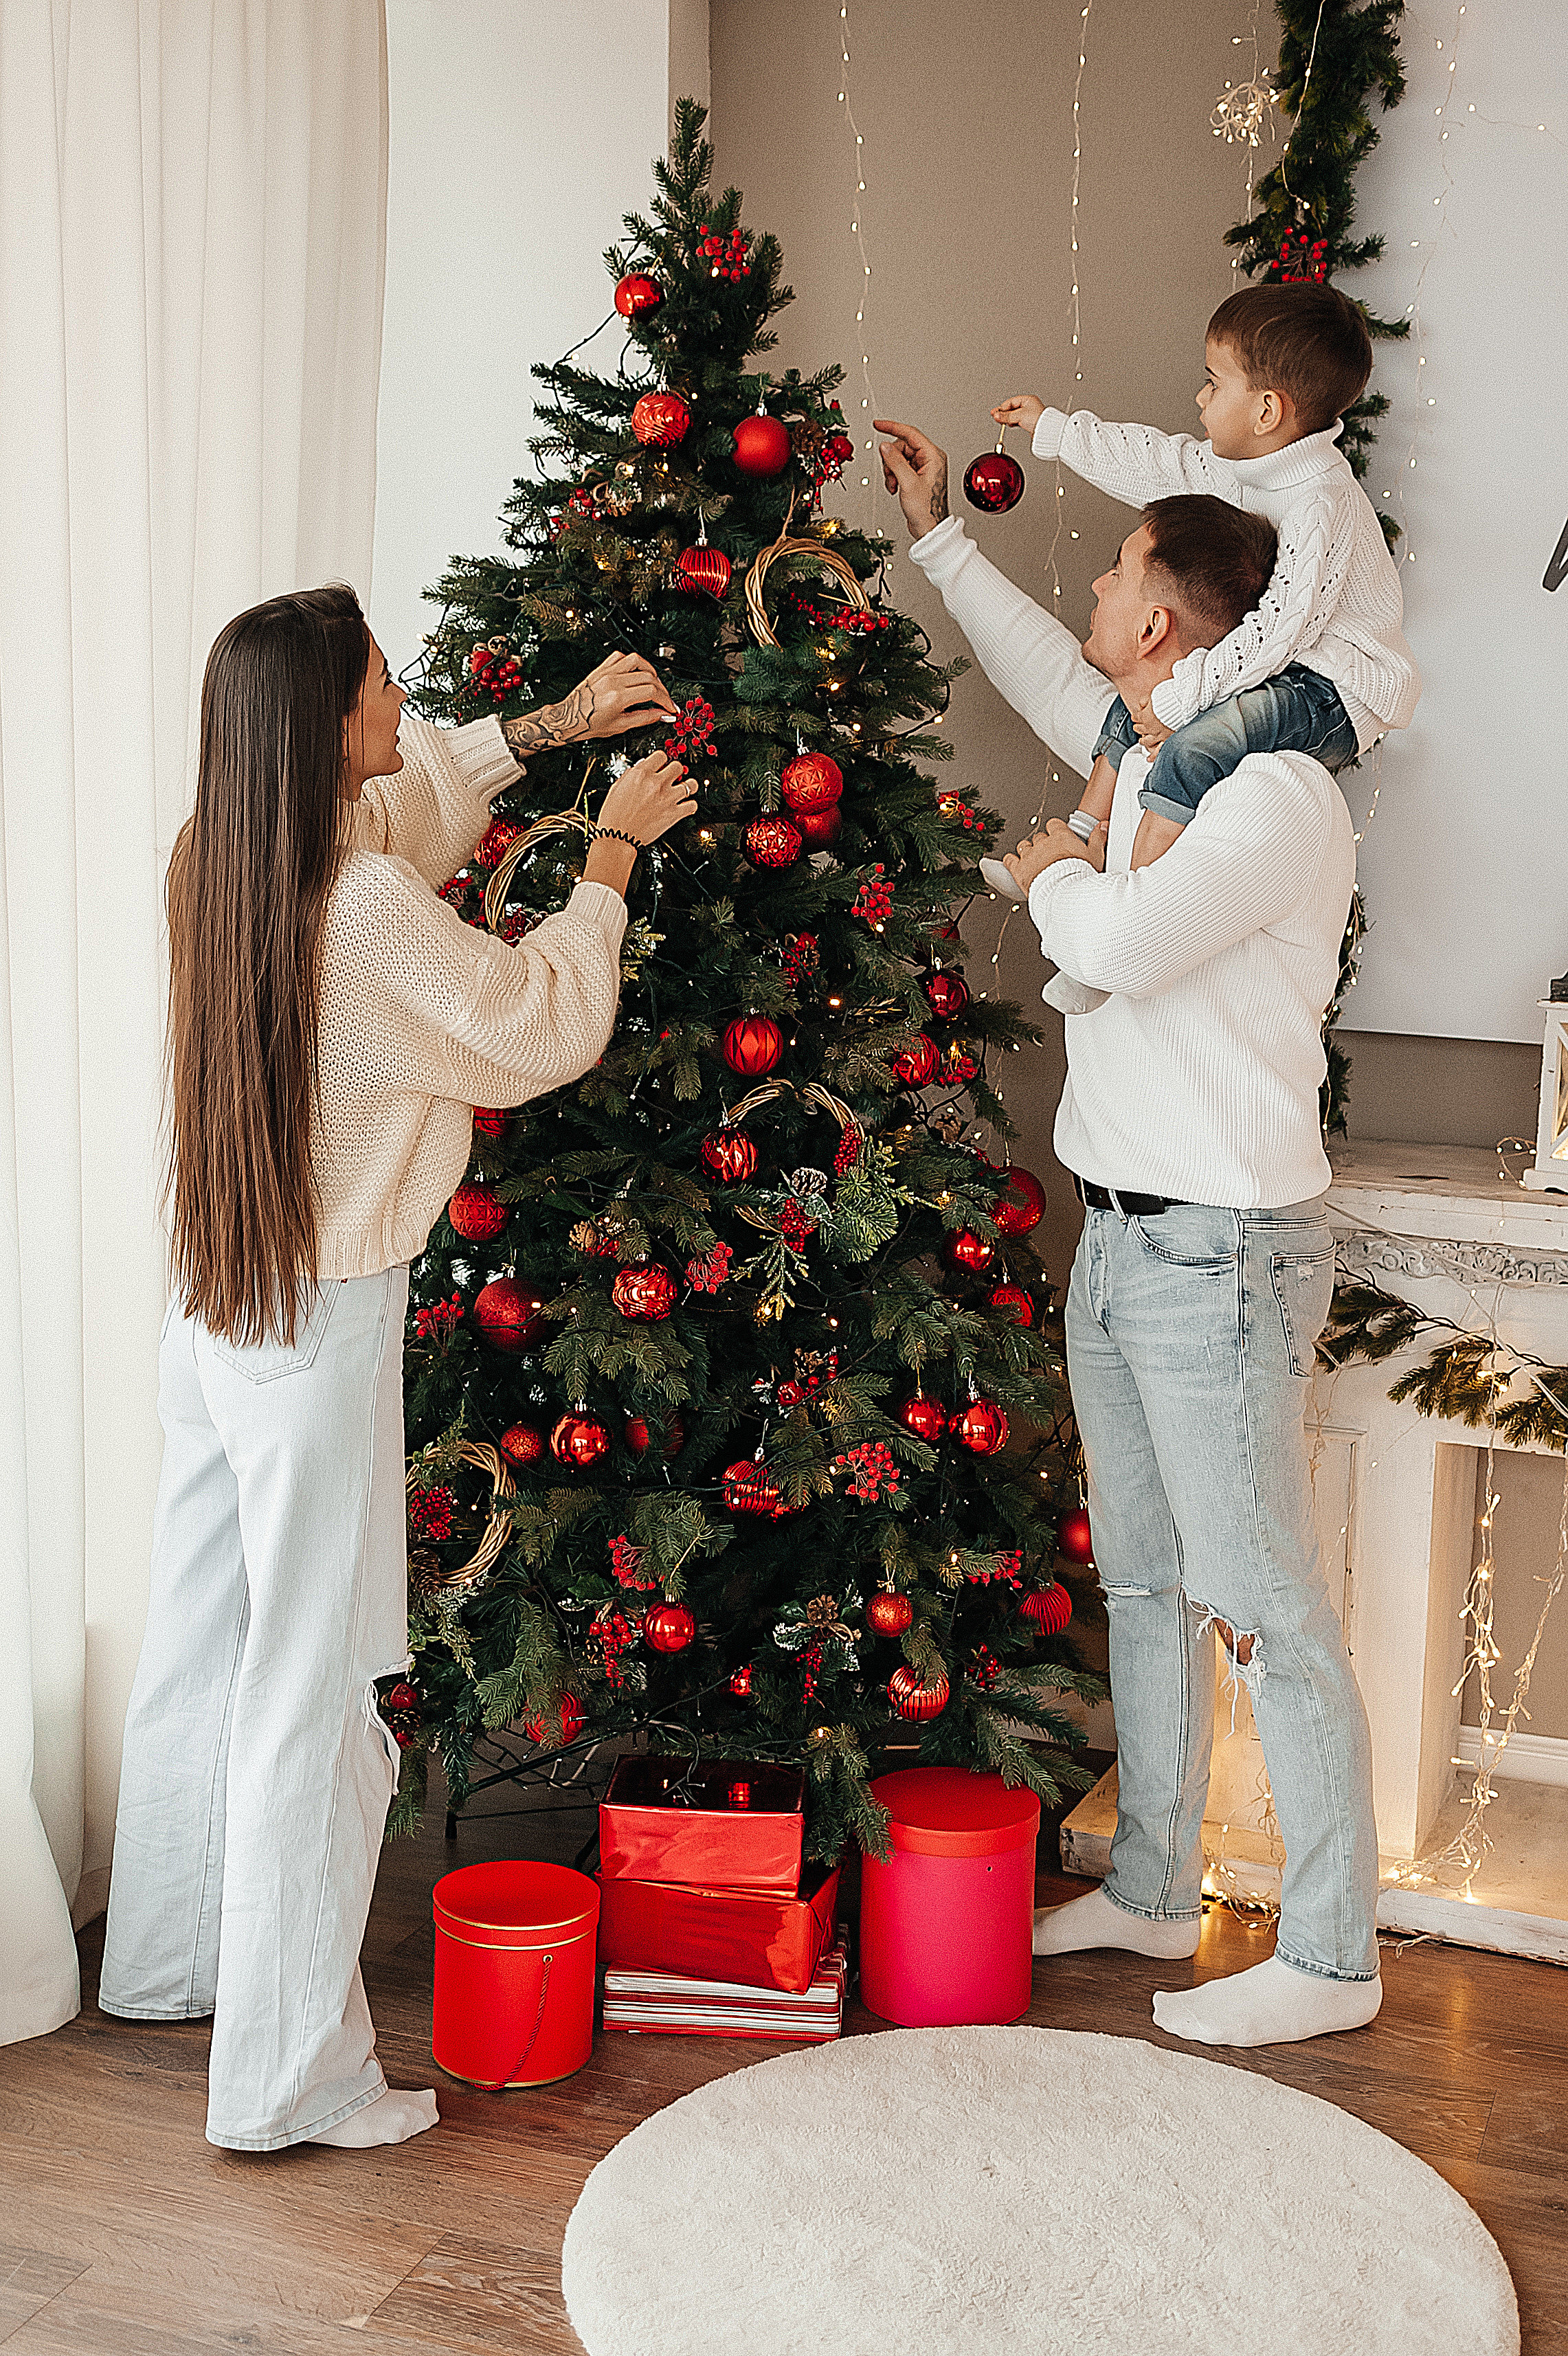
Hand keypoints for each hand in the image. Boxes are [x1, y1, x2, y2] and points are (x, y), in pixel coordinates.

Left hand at [501, 653, 674, 758]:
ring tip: (654, 683)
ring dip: (650, 671)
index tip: (670, 708)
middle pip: (649, 677)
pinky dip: (632, 663)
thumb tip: (662, 715)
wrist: (569, 718)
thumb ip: (644, 718)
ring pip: (637, 661)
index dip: (665, 700)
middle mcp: (613, 681)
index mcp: (618, 697)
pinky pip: (621, 657)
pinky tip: (636, 672)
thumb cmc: (589, 724)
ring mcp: (607, 672)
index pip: (651, 692)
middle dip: (661, 689)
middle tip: (664, 700)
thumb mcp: (620, 726)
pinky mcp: (602, 668)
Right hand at [595, 751, 695, 847]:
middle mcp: (657, 783)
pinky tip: (685, 806)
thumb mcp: (618, 787)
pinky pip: (692, 805)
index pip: (661, 755)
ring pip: (691, 784)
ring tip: (685, 788)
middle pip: (678, 766)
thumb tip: (643, 766)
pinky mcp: (674, 814)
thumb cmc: (614, 814)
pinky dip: (690, 806)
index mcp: (641, 774)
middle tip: (673, 777)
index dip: (662, 760)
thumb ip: (632, 774)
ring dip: (689, 786)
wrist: (618, 836)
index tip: (661, 765)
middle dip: (676, 771)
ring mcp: (667, 798)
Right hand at [873, 418, 948, 539]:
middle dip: (891, 460)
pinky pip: (899, 468)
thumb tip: (885, 446)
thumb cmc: (927, 509)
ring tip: (894, 485)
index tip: (878, 424)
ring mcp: (923, 468)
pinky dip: (893, 477)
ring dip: (891, 471)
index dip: (892, 427)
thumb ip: (895, 461)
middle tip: (891, 475)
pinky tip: (896, 488)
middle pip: (902, 446)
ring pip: (898, 458)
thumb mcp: (908, 483)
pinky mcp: (917, 476)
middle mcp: (930, 459)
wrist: (929, 528)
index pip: (910, 433)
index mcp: (933, 456)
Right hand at [990, 394, 1045, 433]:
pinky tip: (1008, 424)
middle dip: (1003, 413)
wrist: (1047, 431)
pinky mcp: (1028, 421)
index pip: (1011, 402)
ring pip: (1014, 415)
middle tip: (995, 416)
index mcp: (1028, 400)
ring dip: (1007, 418)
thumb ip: (1007, 416)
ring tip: (1001, 421)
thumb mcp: (1020, 416)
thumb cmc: (1038, 420)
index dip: (1002, 407)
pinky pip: (1017, 420)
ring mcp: (1028, 414)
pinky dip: (1012, 422)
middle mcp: (1028, 405)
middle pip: (1012, 408)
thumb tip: (997, 416)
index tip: (995, 412)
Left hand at [1003, 817, 1103, 893]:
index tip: (1058, 836)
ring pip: (1024, 846)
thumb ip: (1097, 839)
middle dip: (1043, 844)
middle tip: (1050, 855)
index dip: (1056, 830)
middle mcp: (1043, 844)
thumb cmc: (1081, 878)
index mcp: (1061, 837)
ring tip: (1034, 861)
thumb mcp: (1096, 856)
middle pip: (1039, 837)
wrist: (1066, 895)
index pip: (1054, 824)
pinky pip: (1009, 860)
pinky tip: (1014, 863)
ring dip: (1027, 851)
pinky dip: (1011, 861)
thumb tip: (1101, 827)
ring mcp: (1029, 856)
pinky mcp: (1019, 870)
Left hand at [1125, 688, 1171, 753]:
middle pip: (1141, 729)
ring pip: (1147, 741)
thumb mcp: (1154, 696)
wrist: (1183, 705)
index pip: (1137, 718)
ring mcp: (1160, 735)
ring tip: (1142, 741)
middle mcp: (1151, 728)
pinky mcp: (1168, 740)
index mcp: (1147, 717)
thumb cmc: (1170, 699)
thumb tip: (1141, 704)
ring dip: (1143, 741)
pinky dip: (1153, 756)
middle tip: (1137, 728)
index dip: (1136, 717)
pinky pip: (1159, 750)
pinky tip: (1149, 759)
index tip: (1135, 717)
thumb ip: (1145, 701)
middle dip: (1138, 728)